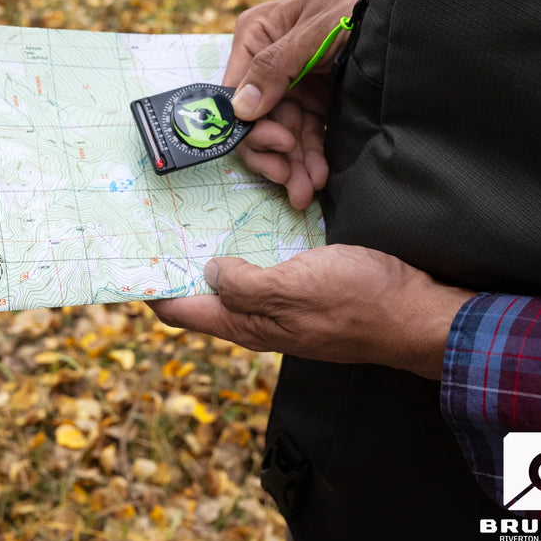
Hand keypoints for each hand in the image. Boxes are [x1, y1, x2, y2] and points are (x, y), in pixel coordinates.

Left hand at [148, 245, 474, 379]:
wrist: (415, 312)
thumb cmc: (358, 301)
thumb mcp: (296, 288)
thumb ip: (247, 285)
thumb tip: (210, 272)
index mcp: (248, 323)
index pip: (182, 313)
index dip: (150, 292)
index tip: (126, 262)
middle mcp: (257, 318)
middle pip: (200, 297)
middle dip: (176, 266)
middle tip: (156, 224)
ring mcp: (280, 303)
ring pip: (229, 279)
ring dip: (208, 254)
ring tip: (190, 216)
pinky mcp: (301, 286)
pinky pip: (260, 266)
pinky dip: (244, 246)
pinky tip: (244, 219)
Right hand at [224, 0, 365, 208]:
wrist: (403, 6)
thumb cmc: (357, 3)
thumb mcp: (317, 29)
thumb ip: (276, 66)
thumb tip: (240, 109)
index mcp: (257, 36)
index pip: (237, 91)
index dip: (251, 126)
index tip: (279, 145)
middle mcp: (267, 64)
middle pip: (258, 119)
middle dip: (275, 154)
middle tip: (292, 182)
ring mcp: (291, 84)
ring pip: (282, 133)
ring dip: (293, 163)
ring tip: (307, 191)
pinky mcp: (315, 99)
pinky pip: (306, 134)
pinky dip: (310, 155)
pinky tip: (319, 175)